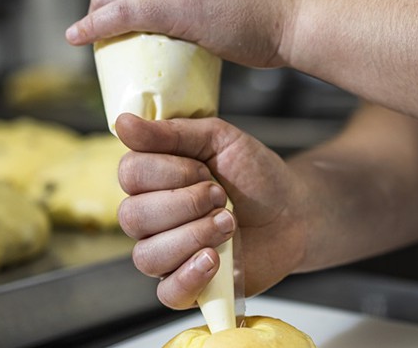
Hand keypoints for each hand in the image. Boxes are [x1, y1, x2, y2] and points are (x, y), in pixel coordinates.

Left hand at [66, 0, 308, 67]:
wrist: (295, 16)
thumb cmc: (269, 9)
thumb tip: (187, 8)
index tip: (110, 7)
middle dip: (99, 3)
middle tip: (102, 29)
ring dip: (95, 16)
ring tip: (92, 39)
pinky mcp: (177, 4)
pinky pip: (120, 13)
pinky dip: (93, 26)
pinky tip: (78, 37)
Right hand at [115, 113, 307, 308]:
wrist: (294, 210)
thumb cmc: (256, 175)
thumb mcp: (220, 140)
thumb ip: (172, 133)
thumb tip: (123, 123)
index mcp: (155, 179)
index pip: (129, 174)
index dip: (167, 171)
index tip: (204, 169)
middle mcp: (153, 218)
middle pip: (132, 216)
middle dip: (185, 203)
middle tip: (220, 196)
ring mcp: (169, 253)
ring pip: (147, 255)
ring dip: (193, 235)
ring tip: (229, 224)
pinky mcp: (190, 284)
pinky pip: (167, 293)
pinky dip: (189, 276)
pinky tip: (214, 259)